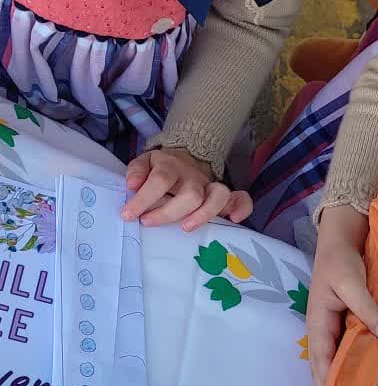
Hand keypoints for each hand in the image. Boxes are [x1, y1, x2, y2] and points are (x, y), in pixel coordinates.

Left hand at [122, 148, 252, 230]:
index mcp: (170, 166)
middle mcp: (193, 176)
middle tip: (149, 222)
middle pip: (190, 194)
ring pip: (217, 196)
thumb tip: (132, 185)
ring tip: (186, 228)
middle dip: (169, 212)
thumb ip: (136, 172)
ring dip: (204, 214)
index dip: (143, 199)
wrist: (186, 157)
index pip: (160, 181)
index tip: (128, 215)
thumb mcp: (144, 162)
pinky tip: (234, 220)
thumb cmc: (160, 168)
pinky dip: (241, 208)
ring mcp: (210, 185)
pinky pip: (240, 198)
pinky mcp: (224, 195)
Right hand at [308, 205, 377, 385]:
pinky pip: (342, 351)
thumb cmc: (341, 263)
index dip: (328, 382)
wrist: (338, 243)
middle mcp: (320, 331)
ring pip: (331, 362)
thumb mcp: (353, 283)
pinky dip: (347, 366)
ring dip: (338, 380)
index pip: (322, 360)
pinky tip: (359, 377)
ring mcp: (329, 330)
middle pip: (321, 367)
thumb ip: (367, 309)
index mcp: (318, 323)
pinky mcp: (339, 326)